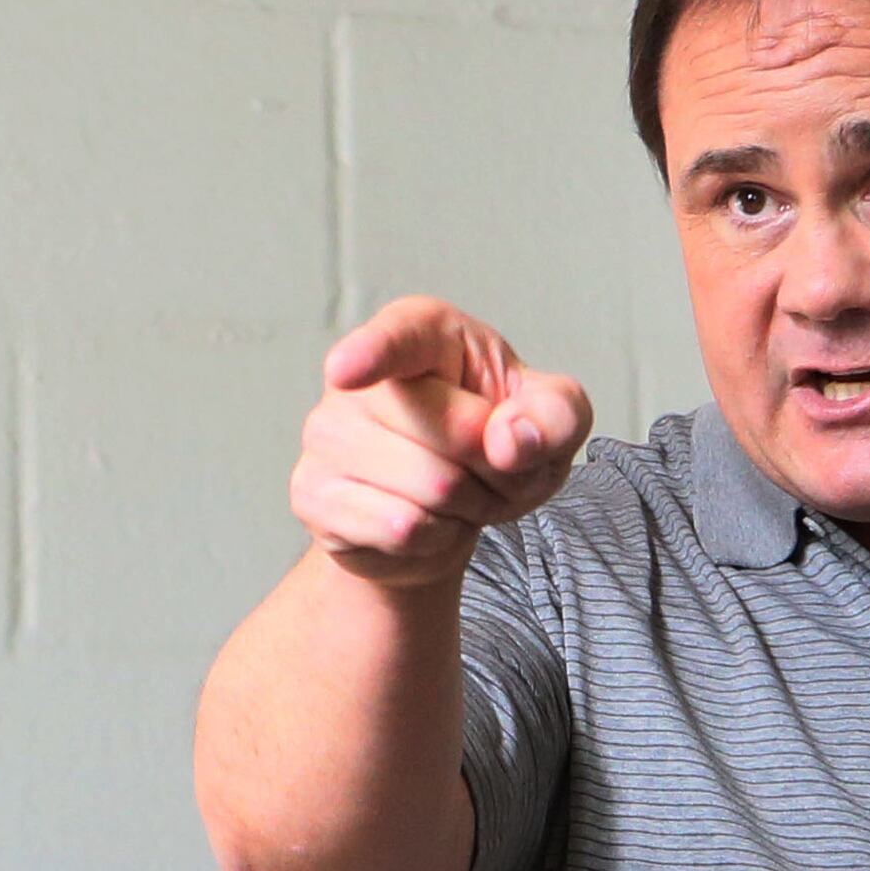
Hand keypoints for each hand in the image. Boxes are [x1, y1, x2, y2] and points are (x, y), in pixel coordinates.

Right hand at [290, 296, 593, 592]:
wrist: (442, 511)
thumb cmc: (493, 442)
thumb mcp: (550, 419)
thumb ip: (557, 414)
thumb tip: (510, 440)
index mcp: (420, 333)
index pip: (397, 340)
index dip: (372, 353)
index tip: (346, 370)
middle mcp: (359, 380)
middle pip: (457, 435)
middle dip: (499, 468)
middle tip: (489, 467)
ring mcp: (327, 437)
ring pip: (433, 490)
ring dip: (471, 507)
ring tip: (459, 495)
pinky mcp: (312, 495)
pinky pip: (403, 531)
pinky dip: (437, 537)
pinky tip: (427, 521)